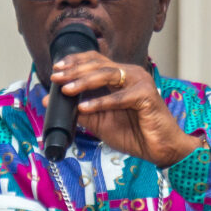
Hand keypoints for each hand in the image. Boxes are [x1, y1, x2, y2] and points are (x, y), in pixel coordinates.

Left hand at [46, 53, 202, 166]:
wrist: (160, 150)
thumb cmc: (135, 134)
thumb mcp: (100, 122)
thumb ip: (79, 110)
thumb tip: (50, 101)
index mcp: (119, 77)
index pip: (94, 61)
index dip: (75, 62)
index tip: (56, 69)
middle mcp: (129, 74)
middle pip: (98, 64)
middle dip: (74, 71)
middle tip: (56, 78)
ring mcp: (139, 82)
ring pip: (107, 75)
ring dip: (84, 82)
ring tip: (66, 90)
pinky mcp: (146, 95)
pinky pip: (119, 97)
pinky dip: (100, 102)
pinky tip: (84, 108)